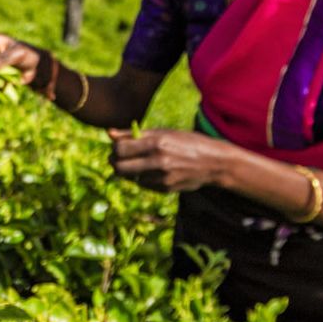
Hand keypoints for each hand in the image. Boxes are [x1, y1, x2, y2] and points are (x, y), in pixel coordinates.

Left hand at [109, 127, 231, 193]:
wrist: (213, 162)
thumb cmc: (185, 142)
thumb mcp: (163, 132)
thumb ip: (134, 134)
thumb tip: (108, 133)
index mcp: (157, 142)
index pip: (120, 149)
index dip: (115, 149)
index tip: (118, 147)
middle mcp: (158, 161)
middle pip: (119, 167)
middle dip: (115, 163)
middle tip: (119, 159)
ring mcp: (162, 177)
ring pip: (130, 177)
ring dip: (130, 171)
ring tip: (141, 162)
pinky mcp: (165, 189)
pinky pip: (143, 184)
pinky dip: (143, 178)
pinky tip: (154, 171)